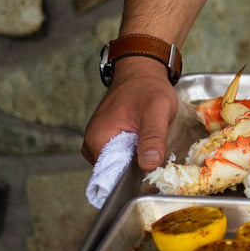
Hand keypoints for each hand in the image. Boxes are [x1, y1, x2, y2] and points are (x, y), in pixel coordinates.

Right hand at [82, 56, 180, 170]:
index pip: (110, 176)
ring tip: (153, 149)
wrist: (142, 71)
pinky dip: (134, 153)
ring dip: (136, 161)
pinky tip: (147, 145)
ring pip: (119, 164)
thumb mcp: (156, 111)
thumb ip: (153, 137)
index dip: (132, 179)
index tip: (151, 175)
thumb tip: (148, 165)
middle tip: (157, 158)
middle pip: (115, 172)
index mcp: (98, 139)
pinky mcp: (107, 138)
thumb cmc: (148, 89)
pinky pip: (120, 155)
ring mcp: (98, 141)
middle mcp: (92, 143)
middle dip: (136, 170)